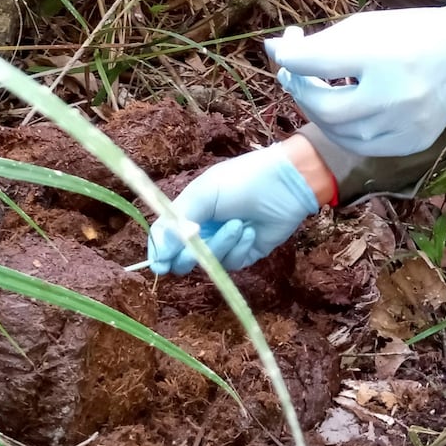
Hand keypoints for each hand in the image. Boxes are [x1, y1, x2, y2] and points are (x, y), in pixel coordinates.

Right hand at [146, 143, 319, 275]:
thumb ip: (178, 223)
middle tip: (200, 238)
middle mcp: (203, 229)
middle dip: (191, 252)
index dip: (160, 252)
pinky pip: (232, 263)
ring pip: (209, 262)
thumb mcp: (204, 194)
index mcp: (188, 211)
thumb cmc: (242, 180)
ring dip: (222, 244)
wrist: (286, 184)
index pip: (164, 237)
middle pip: (183, 258)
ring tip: (239, 224)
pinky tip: (251, 232)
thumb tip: (159, 255)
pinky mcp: (245, 254)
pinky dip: (240, 248)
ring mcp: (224, 243)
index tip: (160, 264)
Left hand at [267, 4, 445, 156]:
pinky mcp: (414, 142)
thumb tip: (274, 53)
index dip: (290, 57)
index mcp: (381, 54)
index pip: (316, 62)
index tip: (283, 52)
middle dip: (301, 92)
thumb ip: (317, 44)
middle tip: (295, 77)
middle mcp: (395, 94)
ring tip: (319, 93)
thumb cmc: (404, 34)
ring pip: (340, 133)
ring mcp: (407, 124)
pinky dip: (347, 132)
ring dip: (320, 114)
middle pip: (324, 107)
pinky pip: (365, 146)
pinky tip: (345, 113)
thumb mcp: (361, 27)